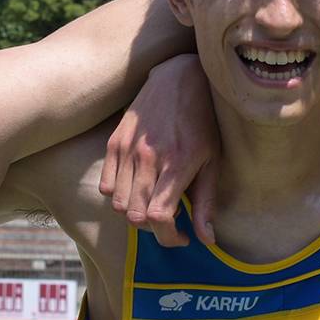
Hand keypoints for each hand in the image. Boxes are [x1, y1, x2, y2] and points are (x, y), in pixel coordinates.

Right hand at [99, 55, 217, 248]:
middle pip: (135, 215)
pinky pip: (105, 186)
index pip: (158, 217)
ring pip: (118, 204)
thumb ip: (207, 203)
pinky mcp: (114, 142)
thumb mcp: (213, 162)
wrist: (179, 79)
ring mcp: (127, 149)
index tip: (181, 237)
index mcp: (177, 164)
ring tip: (154, 201)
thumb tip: (207, 240)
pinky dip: (119, 196)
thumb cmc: (202, 122)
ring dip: (135, 213)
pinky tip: (138, 187)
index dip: (168, 237)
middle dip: (153, 229)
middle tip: (170, 220)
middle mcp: (148, 158)